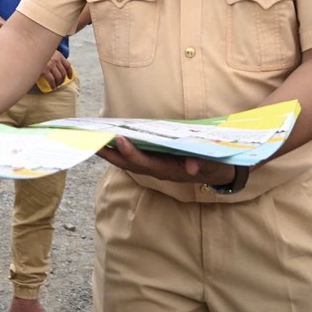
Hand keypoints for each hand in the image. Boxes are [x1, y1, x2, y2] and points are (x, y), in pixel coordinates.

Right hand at [40, 51, 71, 88]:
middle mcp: (56, 60)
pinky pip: (52, 80)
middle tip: (60, 83)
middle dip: (62, 80)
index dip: (70, 73)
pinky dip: (53, 85)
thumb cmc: (39, 53)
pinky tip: (52, 87)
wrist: (31, 52)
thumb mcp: (49, 52)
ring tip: (56, 86)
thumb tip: (58, 68)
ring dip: (58, 83)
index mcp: (58, 55)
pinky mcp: (44, 70)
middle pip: (63, 73)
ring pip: (59, 77)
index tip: (70, 77)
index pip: (68, 65)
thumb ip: (54, 57)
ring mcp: (50, 65)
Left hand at [97, 136, 238, 184]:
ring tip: (94, 140)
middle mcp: (159, 171)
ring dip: (111, 153)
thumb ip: (202, 163)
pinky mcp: (155, 161)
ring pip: (129, 162)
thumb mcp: (212, 164)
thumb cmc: (213, 164)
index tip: (121, 140)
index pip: (147, 163)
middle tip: (93, 141)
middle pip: (131, 164)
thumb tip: (192, 167)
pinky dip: (120, 151)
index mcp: (171, 170)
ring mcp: (156, 167)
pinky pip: (133, 157)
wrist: (217, 171)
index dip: (133, 153)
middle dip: (112, 154)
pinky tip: (108, 141)